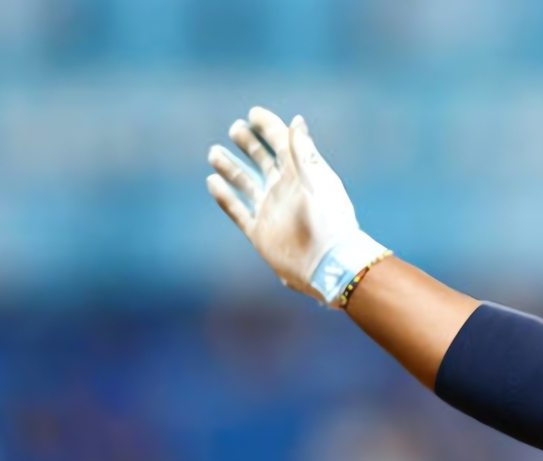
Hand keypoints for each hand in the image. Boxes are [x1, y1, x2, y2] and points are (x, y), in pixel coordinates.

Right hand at [207, 107, 388, 305]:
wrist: (328, 265)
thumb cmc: (329, 222)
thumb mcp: (318, 182)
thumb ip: (304, 152)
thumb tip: (295, 120)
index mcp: (303, 175)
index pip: (284, 144)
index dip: (269, 127)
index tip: (253, 113)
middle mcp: (286, 191)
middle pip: (263, 160)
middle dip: (249, 143)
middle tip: (235, 128)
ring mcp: (271, 211)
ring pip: (246, 183)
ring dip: (231, 168)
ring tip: (214, 151)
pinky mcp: (260, 233)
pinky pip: (237, 211)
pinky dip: (225, 196)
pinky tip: (212, 181)